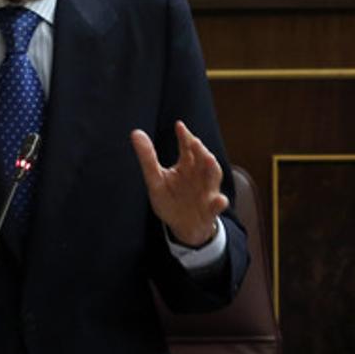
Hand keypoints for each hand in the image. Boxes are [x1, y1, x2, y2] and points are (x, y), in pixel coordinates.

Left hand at [131, 121, 228, 246]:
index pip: (188, 147)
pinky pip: (217, 206)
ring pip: (213, 177)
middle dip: (200, 150)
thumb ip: (147, 158)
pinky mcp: (210, 209)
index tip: (179, 126)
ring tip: (210, 160)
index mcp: (187, 165)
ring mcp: (207, 191)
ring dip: (212, 169)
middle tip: (194, 142)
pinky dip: (219, 202)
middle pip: (203, 159)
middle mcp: (200, 175)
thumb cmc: (170, 200)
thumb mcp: (155, 180)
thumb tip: (135, 132)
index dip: (184, 136)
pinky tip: (219, 200)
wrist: (183, 227)